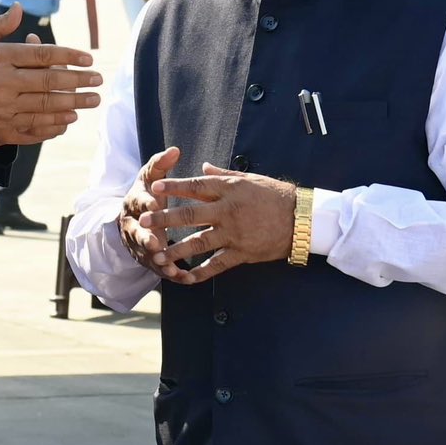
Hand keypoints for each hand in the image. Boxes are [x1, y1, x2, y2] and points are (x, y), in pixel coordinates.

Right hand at [0, 5, 100, 137]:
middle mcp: (4, 82)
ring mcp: (2, 106)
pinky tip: (67, 120)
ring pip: (45, 105)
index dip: (69, 56)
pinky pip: (32, 126)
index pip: (42, 55)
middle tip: (98, 80)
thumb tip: (19, 10)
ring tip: (92, 101)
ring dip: (73, 103)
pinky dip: (52, 124)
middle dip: (78, 81)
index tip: (88, 58)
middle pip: (50, 81)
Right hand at [119, 147, 181, 279]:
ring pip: (146, 255)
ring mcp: (138, 245)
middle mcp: (132, 226)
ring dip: (158, 261)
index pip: (138, 202)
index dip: (146, 204)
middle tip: (156, 242)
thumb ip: (161, 165)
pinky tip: (185, 278)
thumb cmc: (148, 194)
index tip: (155, 204)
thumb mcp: (150, 177)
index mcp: (133, 202)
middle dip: (146, 238)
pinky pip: (158, 269)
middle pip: (137, 233)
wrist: (133, 217)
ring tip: (171, 267)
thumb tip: (175, 150)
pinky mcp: (147, 259)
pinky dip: (170, 274)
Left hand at [142, 164, 297, 283]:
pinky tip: (184, 277)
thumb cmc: (276, 195)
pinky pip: (216, 265)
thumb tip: (203, 167)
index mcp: (229, 189)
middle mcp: (228, 210)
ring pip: (198, 242)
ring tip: (157, 254)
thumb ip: (223, 175)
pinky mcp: (241, 253)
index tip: (154, 187)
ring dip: (175, 249)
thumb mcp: (250, 179)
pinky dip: (200, 272)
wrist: (302, 219)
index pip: (196, 187)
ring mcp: (234, 233)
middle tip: (143, 222)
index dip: (174, 187)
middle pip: (189, 215)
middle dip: (163, 219)